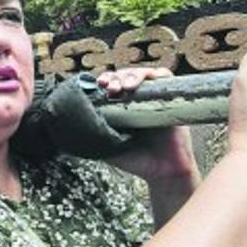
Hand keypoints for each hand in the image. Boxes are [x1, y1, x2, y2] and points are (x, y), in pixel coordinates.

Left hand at [97, 67, 196, 182]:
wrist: (164, 173)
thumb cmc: (137, 161)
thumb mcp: (109, 148)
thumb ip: (95, 137)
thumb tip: (74, 129)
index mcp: (122, 107)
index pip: (112, 84)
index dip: (105, 80)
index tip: (99, 85)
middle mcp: (138, 99)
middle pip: (126, 75)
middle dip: (117, 77)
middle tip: (112, 87)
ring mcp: (155, 98)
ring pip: (143, 74)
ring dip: (133, 75)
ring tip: (127, 86)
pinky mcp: (172, 99)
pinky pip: (165, 77)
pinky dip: (155, 74)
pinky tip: (147, 81)